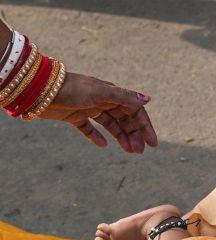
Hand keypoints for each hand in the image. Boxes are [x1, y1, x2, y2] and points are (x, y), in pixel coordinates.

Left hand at [37, 72, 157, 153]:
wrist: (40, 89)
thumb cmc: (72, 88)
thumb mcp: (100, 93)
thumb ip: (124, 97)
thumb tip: (148, 99)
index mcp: (111, 94)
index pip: (134, 111)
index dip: (145, 126)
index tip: (152, 142)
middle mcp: (102, 100)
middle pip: (124, 119)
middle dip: (134, 135)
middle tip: (138, 151)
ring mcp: (88, 108)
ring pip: (110, 125)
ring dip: (120, 137)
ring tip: (128, 151)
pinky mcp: (74, 116)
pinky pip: (89, 128)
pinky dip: (96, 136)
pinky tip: (103, 145)